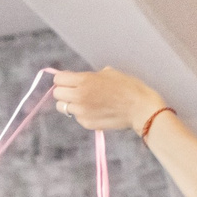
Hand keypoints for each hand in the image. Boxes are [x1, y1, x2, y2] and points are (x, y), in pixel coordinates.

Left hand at [51, 67, 166, 134]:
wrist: (139, 108)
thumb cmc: (128, 87)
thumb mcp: (108, 73)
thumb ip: (90, 76)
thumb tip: (79, 79)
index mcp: (84, 80)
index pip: (58, 80)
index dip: (63, 79)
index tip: (69, 80)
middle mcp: (79, 96)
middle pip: (57, 94)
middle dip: (64, 91)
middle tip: (75, 91)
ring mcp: (81, 112)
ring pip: (63, 107)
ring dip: (70, 104)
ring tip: (84, 102)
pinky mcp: (86, 123)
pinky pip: (76, 117)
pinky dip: (81, 114)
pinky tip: (95, 110)